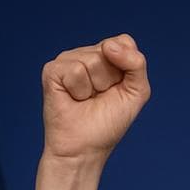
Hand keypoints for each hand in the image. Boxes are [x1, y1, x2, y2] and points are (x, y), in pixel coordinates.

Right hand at [39, 34, 150, 165]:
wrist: (85, 148)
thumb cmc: (108, 122)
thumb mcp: (136, 92)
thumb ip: (137, 64)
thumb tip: (109, 45)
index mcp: (106, 57)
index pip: (123, 41)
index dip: (127, 66)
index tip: (118, 88)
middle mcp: (85, 54)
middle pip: (109, 50)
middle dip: (111, 80)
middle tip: (99, 98)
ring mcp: (67, 60)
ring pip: (93, 60)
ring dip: (95, 87)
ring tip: (85, 100)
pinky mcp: (52, 70)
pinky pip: (76, 70)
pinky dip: (79, 90)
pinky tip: (72, 99)